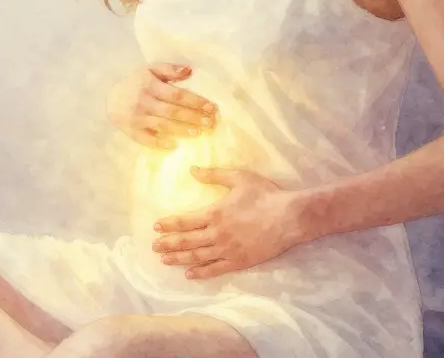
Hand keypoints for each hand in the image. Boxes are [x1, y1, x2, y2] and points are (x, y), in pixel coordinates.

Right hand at [106, 63, 217, 149]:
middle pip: (173, 111)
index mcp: (150, 85)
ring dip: (182, 130)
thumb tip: (189, 71)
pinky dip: (160, 143)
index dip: (195, 101)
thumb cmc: (136, 83)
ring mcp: (137, 117)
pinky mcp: (131, 130)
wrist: (110, 98)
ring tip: (198, 133)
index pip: (177, 94)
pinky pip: (147, 139)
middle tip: (210, 122)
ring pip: (163, 125)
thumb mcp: (150, 70)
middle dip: (193, 117)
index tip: (211, 107)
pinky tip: (174, 145)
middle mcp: (144, 101)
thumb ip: (169, 69)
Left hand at [151, 166, 305, 279]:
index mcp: (215, 213)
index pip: (185, 221)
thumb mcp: (239, 178)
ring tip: (164, 260)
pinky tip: (189, 275)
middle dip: (168, 243)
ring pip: (197, 257)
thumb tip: (192, 170)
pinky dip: (201, 273)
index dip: (169, 224)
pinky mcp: (239, 261)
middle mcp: (217, 234)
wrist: (289, 218)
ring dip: (179, 259)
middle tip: (154, 246)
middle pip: (187, 241)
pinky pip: (215, 269)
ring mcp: (227, 250)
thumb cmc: (264, 195)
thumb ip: (214, 175)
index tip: (156, 226)